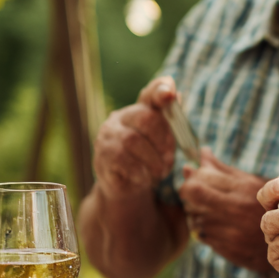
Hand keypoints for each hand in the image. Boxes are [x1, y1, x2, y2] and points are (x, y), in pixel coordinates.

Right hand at [92, 76, 176, 197]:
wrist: (127, 187)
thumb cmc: (149, 159)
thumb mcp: (165, 141)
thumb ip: (171, 122)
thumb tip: (176, 94)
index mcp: (141, 111)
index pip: (150, 94)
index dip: (160, 90)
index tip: (170, 94)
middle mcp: (121, 118)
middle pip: (145, 118)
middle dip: (163, 140)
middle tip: (169, 159)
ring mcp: (108, 136)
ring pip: (133, 140)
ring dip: (153, 159)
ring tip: (159, 171)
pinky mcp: (102, 156)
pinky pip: (123, 160)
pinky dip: (140, 171)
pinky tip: (144, 177)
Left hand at [179, 150, 271, 274]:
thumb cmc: (268, 206)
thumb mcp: (252, 182)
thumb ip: (223, 169)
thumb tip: (201, 153)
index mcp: (242, 188)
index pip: (198, 181)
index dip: (192, 179)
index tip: (198, 179)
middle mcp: (235, 208)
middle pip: (190, 195)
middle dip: (189, 194)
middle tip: (200, 195)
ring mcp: (229, 230)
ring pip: (193, 216)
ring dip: (196, 212)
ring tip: (214, 211)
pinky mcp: (227, 247)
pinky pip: (201, 235)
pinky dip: (204, 229)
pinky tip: (219, 226)